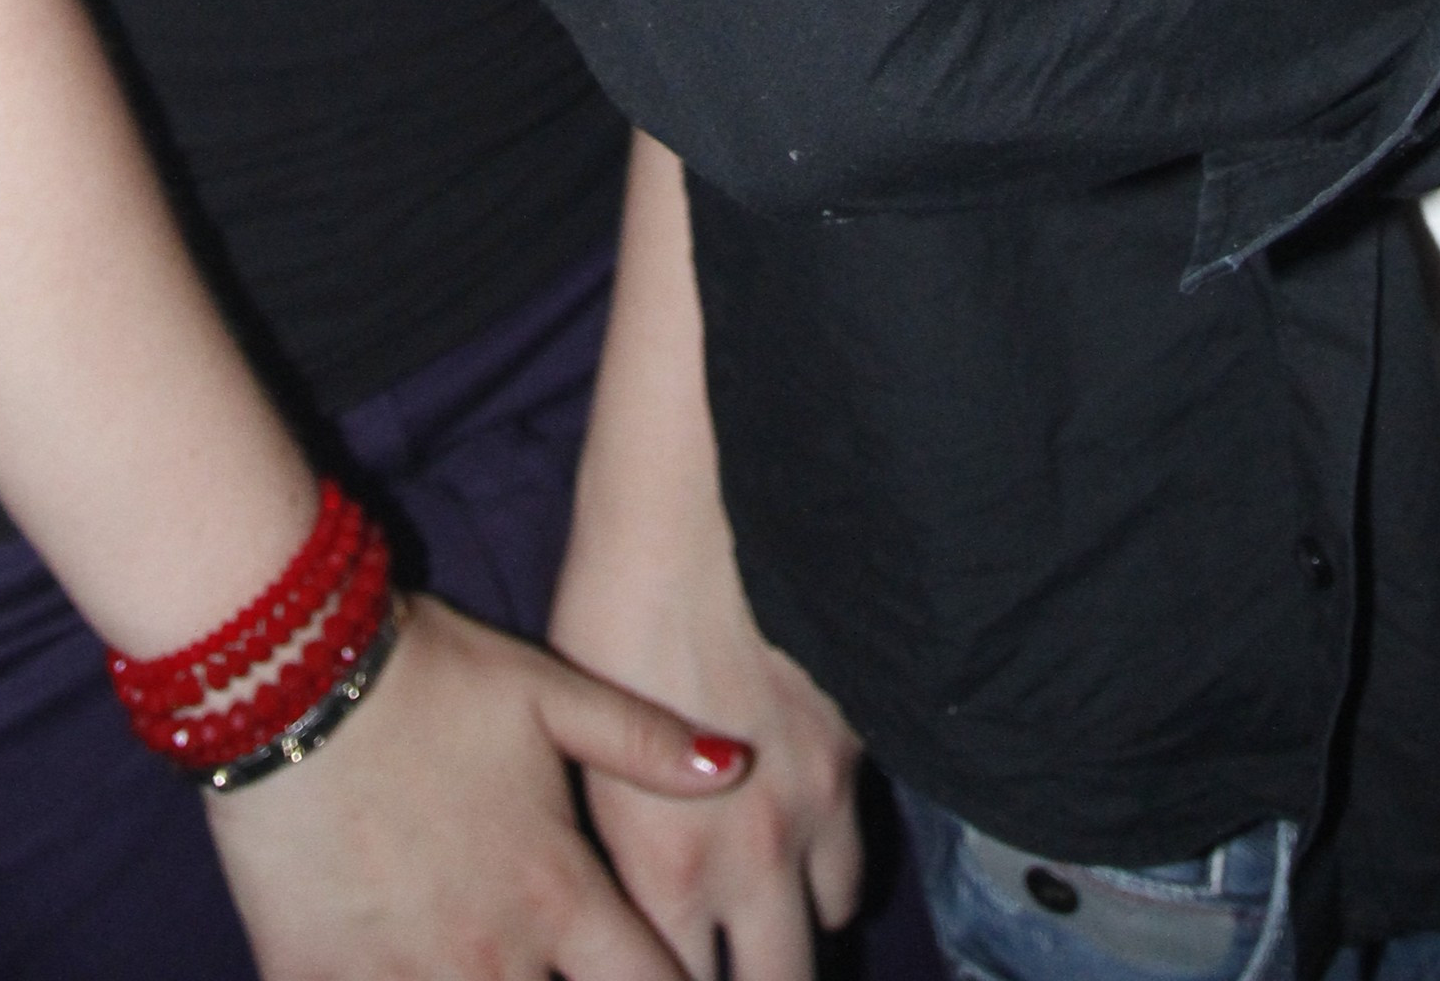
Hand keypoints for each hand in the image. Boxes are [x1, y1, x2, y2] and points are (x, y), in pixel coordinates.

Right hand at [204, 590, 742, 980]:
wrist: (295, 677)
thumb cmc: (433, 677)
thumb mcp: (551, 693)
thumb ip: (647, 743)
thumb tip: (740, 766)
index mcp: (560, 892)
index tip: (676, 976)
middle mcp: (497, 955)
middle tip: (568, 970)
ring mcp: (411, 978)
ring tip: (496, 972)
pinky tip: (410, 975)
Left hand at [552, 470, 860, 980]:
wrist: (701, 505)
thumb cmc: (611, 609)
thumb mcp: (579, 740)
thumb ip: (611, 845)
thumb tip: (613, 899)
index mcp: (666, 867)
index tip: (666, 969)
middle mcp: (751, 860)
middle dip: (756, 977)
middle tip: (731, 954)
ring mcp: (817, 805)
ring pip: (829, 919)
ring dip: (796, 915)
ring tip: (764, 895)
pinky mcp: (859, 748)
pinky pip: (857, 836)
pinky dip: (831, 845)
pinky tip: (800, 817)